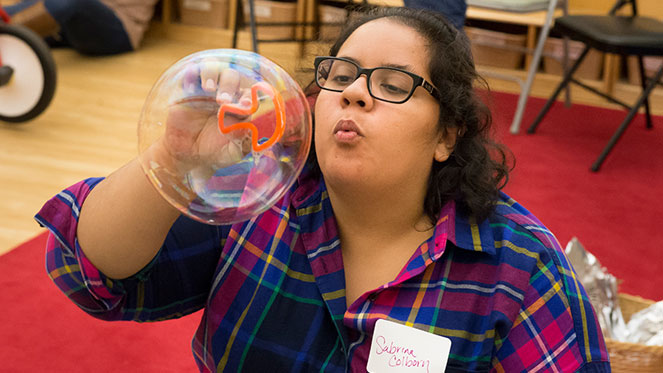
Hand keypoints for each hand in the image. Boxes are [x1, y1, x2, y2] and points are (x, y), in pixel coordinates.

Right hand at [158, 60, 253, 174]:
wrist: (188, 154)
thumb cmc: (215, 150)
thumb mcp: (232, 151)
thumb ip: (244, 143)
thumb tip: (255, 133)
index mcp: (240, 105)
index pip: (248, 94)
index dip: (249, 96)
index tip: (245, 104)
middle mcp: (225, 93)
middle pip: (231, 76)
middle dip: (229, 86)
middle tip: (223, 101)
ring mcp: (206, 89)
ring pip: (212, 67)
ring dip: (212, 74)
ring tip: (209, 89)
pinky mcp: (187, 89)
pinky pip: (190, 72)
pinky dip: (191, 75)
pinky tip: (191, 88)